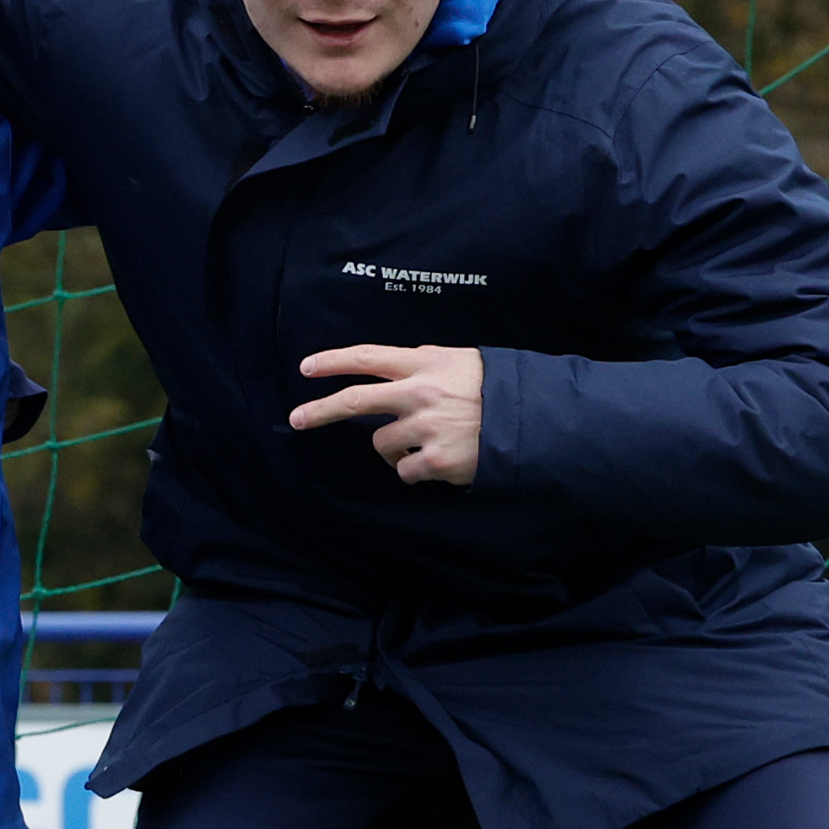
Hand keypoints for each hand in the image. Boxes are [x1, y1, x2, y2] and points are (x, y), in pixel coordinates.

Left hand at [288, 343, 483, 485]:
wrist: (532, 421)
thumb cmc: (494, 389)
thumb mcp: (461, 361)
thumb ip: (424, 361)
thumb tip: (389, 364)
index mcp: (424, 364)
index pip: (367, 357)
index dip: (332, 362)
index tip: (306, 368)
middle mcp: (419, 393)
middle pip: (355, 401)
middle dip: (319, 411)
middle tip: (296, 419)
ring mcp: (427, 427)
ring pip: (381, 444)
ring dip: (393, 449)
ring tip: (424, 444)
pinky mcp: (436, 460)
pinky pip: (404, 471)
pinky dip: (413, 470)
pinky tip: (438, 461)